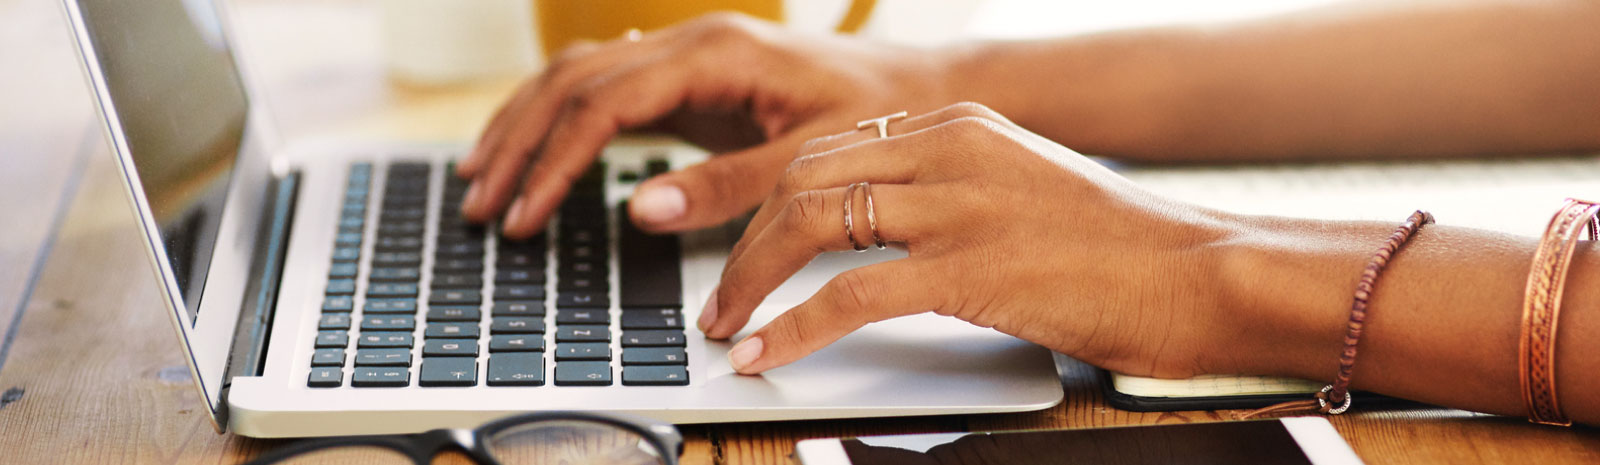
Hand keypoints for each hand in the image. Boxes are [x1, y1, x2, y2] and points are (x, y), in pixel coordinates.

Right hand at [455, 13, 953, 237]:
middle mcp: (692, 43)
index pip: (603, 102)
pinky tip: (536, 148)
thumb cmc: (880, 116)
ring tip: (483, 179)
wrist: (922, 88)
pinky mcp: (693, 80)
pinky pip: (606, 89)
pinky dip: (561, 120)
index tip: (526, 215)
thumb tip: (643, 209)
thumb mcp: (809, 159)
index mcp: (715, 53)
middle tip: (481, 204)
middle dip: (519, 143)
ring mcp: (688, 57)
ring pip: (578, 76)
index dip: (554, 161)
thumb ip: (728, 186)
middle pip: (572, 81)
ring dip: (525, 126)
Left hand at [704, 102, 1241, 377]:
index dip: (769, 202)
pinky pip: (850, 294)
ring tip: (727, 326)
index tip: (742, 245)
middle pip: (805, 179)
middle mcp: (951, 151)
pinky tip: (766, 353)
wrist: (1201, 273)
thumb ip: (952, 191)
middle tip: (720, 295)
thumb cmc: (1119, 248)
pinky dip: (793, 327)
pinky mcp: (972, 268)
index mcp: (960, 127)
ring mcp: (960, 206)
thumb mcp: (1022, 189)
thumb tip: (879, 230)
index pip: (830, 150)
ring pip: (812, 223)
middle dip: (745, 241)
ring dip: (751, 280)